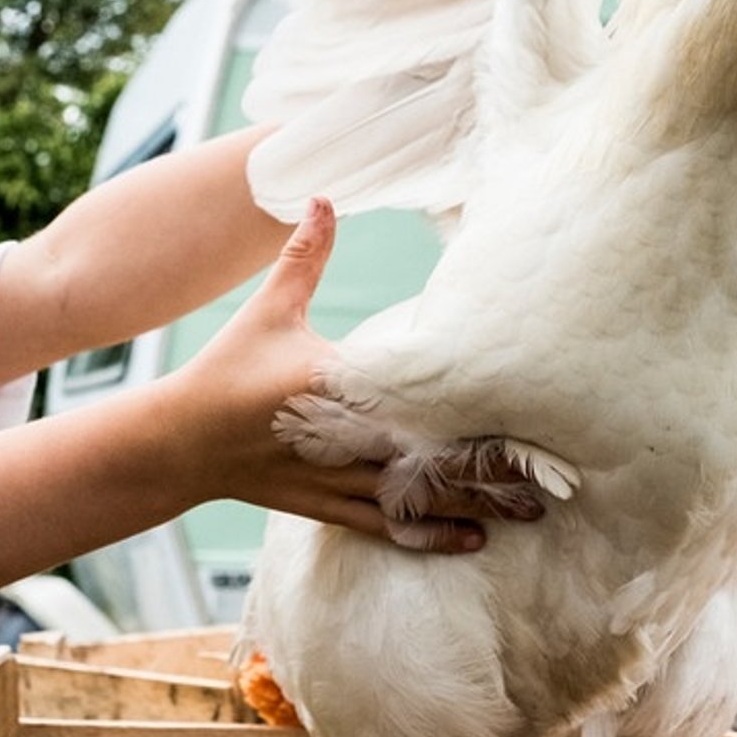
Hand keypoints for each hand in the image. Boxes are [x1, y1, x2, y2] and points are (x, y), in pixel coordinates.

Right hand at [167, 200, 544, 553]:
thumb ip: (303, 256)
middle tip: (556, 478)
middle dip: (495, 469)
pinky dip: (432, 535)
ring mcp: (338, 479)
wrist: (180, 443)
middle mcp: (345, 440)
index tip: (528, 405)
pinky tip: (472, 541)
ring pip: (420, 499)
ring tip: (531, 513)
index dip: (474, 407)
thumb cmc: (226, 372)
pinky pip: (389, 526)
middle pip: (435, 458)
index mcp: (337, 387)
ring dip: (477, 506)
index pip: (418, 398)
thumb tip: (324, 196)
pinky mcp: (328, 506)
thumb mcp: (269, 311)